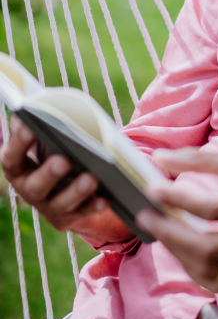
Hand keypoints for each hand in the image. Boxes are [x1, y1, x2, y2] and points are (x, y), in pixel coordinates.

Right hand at [0, 115, 131, 242]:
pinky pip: (82, 213)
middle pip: (34, 186)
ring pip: (60, 204)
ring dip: (75, 191)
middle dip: (48, 174)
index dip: (18, 143)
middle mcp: (28, 189)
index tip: (29, 125)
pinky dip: (94, 206)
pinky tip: (106, 198)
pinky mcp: (67, 217)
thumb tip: (45, 101)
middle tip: (63, 160)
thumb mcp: (46, 134)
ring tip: (92, 177)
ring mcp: (47, 206)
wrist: (66, 180)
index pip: (11, 157)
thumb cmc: (55, 146)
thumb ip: (42, 119)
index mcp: (18, 167)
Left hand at [137, 149, 217, 292]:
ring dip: (176, 250)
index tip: (152, 188)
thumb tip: (159, 159)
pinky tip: (178, 246)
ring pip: (207, 269)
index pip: (214, 207)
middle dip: (172, 234)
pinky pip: (211, 280)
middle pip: (209, 248)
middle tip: (145, 216)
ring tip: (160, 228)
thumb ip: (199, 160)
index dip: (180, 199)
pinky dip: (188, 265)